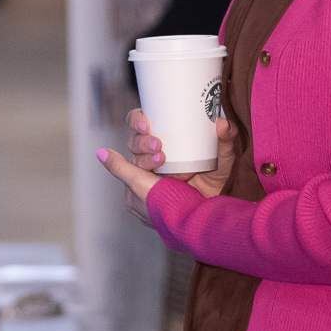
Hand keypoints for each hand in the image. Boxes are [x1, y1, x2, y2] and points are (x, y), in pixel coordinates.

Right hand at [96, 110, 238, 225]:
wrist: (211, 211)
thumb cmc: (215, 181)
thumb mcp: (223, 159)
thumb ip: (225, 140)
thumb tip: (222, 123)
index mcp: (163, 137)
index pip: (141, 121)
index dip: (138, 118)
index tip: (146, 121)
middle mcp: (149, 152)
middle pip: (134, 139)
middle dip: (143, 140)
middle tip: (158, 145)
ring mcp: (143, 170)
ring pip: (132, 157)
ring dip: (142, 155)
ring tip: (160, 159)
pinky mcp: (138, 189)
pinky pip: (126, 176)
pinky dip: (116, 165)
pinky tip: (106, 154)